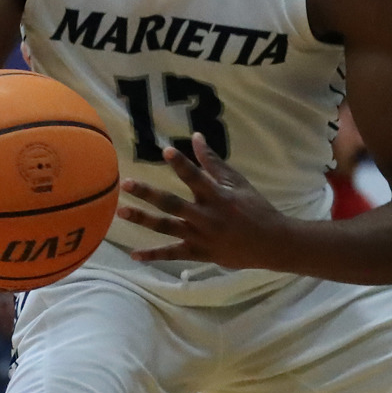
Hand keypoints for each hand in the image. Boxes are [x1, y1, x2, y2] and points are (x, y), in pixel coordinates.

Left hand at [120, 133, 289, 266]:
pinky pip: (173, 254)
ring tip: (120, 212)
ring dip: (143, 219)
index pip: (197, 177)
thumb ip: (213, 162)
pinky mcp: (199, 253)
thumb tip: (196, 137)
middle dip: (149, 194)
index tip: (166, 151)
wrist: (271, 243)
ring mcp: (200, 237)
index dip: (182, 164)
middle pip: (172, 204)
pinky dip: (154, 255)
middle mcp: (206, 216)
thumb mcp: (238, 182)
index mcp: (218, 196)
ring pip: (167, 228)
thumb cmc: (255, 208)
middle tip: (127, 184)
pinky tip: (134, 254)